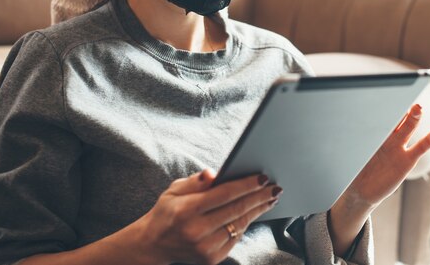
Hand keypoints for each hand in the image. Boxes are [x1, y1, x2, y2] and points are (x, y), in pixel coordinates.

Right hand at [136, 170, 281, 264]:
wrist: (154, 244)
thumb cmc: (167, 211)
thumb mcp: (174, 190)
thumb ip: (195, 181)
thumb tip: (214, 173)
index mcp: (187, 210)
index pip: (224, 194)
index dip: (246, 185)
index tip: (263, 178)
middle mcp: (197, 231)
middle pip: (237, 209)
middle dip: (259, 197)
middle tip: (276, 187)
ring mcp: (205, 247)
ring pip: (239, 224)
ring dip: (258, 210)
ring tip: (271, 198)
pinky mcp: (211, 259)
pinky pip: (236, 237)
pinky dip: (247, 223)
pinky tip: (255, 212)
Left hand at [339, 103, 429, 211]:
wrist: (361, 190)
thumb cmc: (356, 168)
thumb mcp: (351, 152)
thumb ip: (352, 140)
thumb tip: (337, 124)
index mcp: (374, 132)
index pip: (380, 114)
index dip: (383, 104)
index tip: (385, 90)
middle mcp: (387, 137)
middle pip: (395, 118)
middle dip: (399, 107)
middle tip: (404, 97)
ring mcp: (398, 148)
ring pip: (407, 129)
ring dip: (412, 118)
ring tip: (418, 108)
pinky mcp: (406, 161)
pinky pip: (419, 149)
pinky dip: (428, 141)